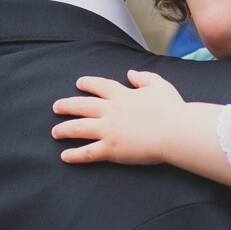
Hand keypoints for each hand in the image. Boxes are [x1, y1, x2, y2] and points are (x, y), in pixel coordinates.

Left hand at [51, 70, 185, 164]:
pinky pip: (87, 152)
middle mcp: (111, 111)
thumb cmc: (171, 109)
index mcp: (122, 96)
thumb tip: (132, 73)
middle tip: (56, 107)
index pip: (100, 86)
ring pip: (78, 128)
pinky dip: (74, 155)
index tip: (79, 83)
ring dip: (64, 130)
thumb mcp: (159, 85)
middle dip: (66, 105)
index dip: (88, 83)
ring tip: (55, 132)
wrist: (175, 131)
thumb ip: (144, 77)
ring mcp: (108, 130)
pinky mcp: (111, 148)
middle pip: (81, 106)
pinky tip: (64, 156)